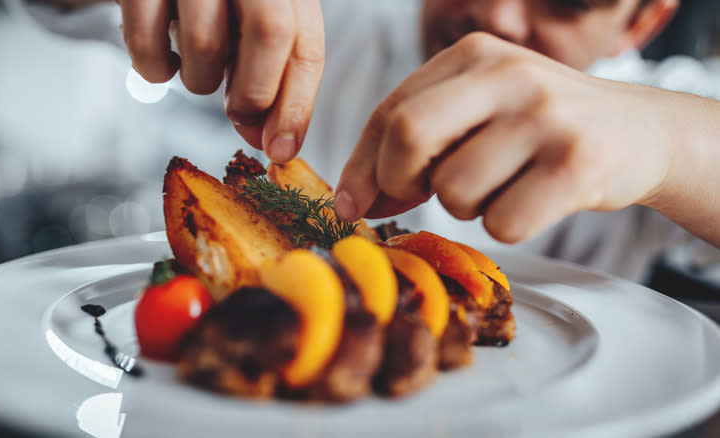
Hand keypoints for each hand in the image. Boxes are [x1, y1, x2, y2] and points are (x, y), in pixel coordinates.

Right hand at [117, 0, 323, 161]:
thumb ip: (266, 79)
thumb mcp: (247, 30)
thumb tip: (272, 142)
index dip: (297, 105)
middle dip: (256, 94)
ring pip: (205, 45)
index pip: (306, 43)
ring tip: (196, 69)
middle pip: (271, 32)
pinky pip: (146, 42)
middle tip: (238, 115)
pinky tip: (163, 60)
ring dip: (200, 81)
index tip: (282, 150)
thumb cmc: (210, 4)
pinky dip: (155, 69)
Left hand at [335, 32, 683, 243]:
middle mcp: (508, 75)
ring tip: (500, 187)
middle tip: (415, 197)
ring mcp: (545, 117)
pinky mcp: (576, 163)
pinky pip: (501, 223)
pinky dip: (506, 226)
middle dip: (397, 182)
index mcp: (473, 55)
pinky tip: (533, 200)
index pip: (389, 111)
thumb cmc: (542, 127)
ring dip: (464, 208)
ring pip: (454, 191)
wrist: (639, 132)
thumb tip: (358, 201)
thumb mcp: (480, 112)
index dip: (360, 165)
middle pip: (409, 136)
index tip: (350, 204)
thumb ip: (421, 143)